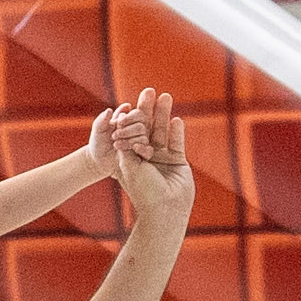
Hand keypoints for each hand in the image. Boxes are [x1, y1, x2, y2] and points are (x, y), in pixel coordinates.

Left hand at [103, 89, 192, 211]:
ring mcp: (162, 158)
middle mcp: (146, 157)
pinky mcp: (178, 162)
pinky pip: (177, 143)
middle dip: (148, 110)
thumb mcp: (129, 167)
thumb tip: (122, 125)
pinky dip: (177, 131)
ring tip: (165, 96)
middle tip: (148, 91)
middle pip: (147, 128)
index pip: (129, 133)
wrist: (166, 209)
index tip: (129, 105)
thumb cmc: (144, 191)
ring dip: (163, 114)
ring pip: (162, 132)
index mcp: (131, 158)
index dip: (130, 119)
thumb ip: (127, 146)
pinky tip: (176, 119)